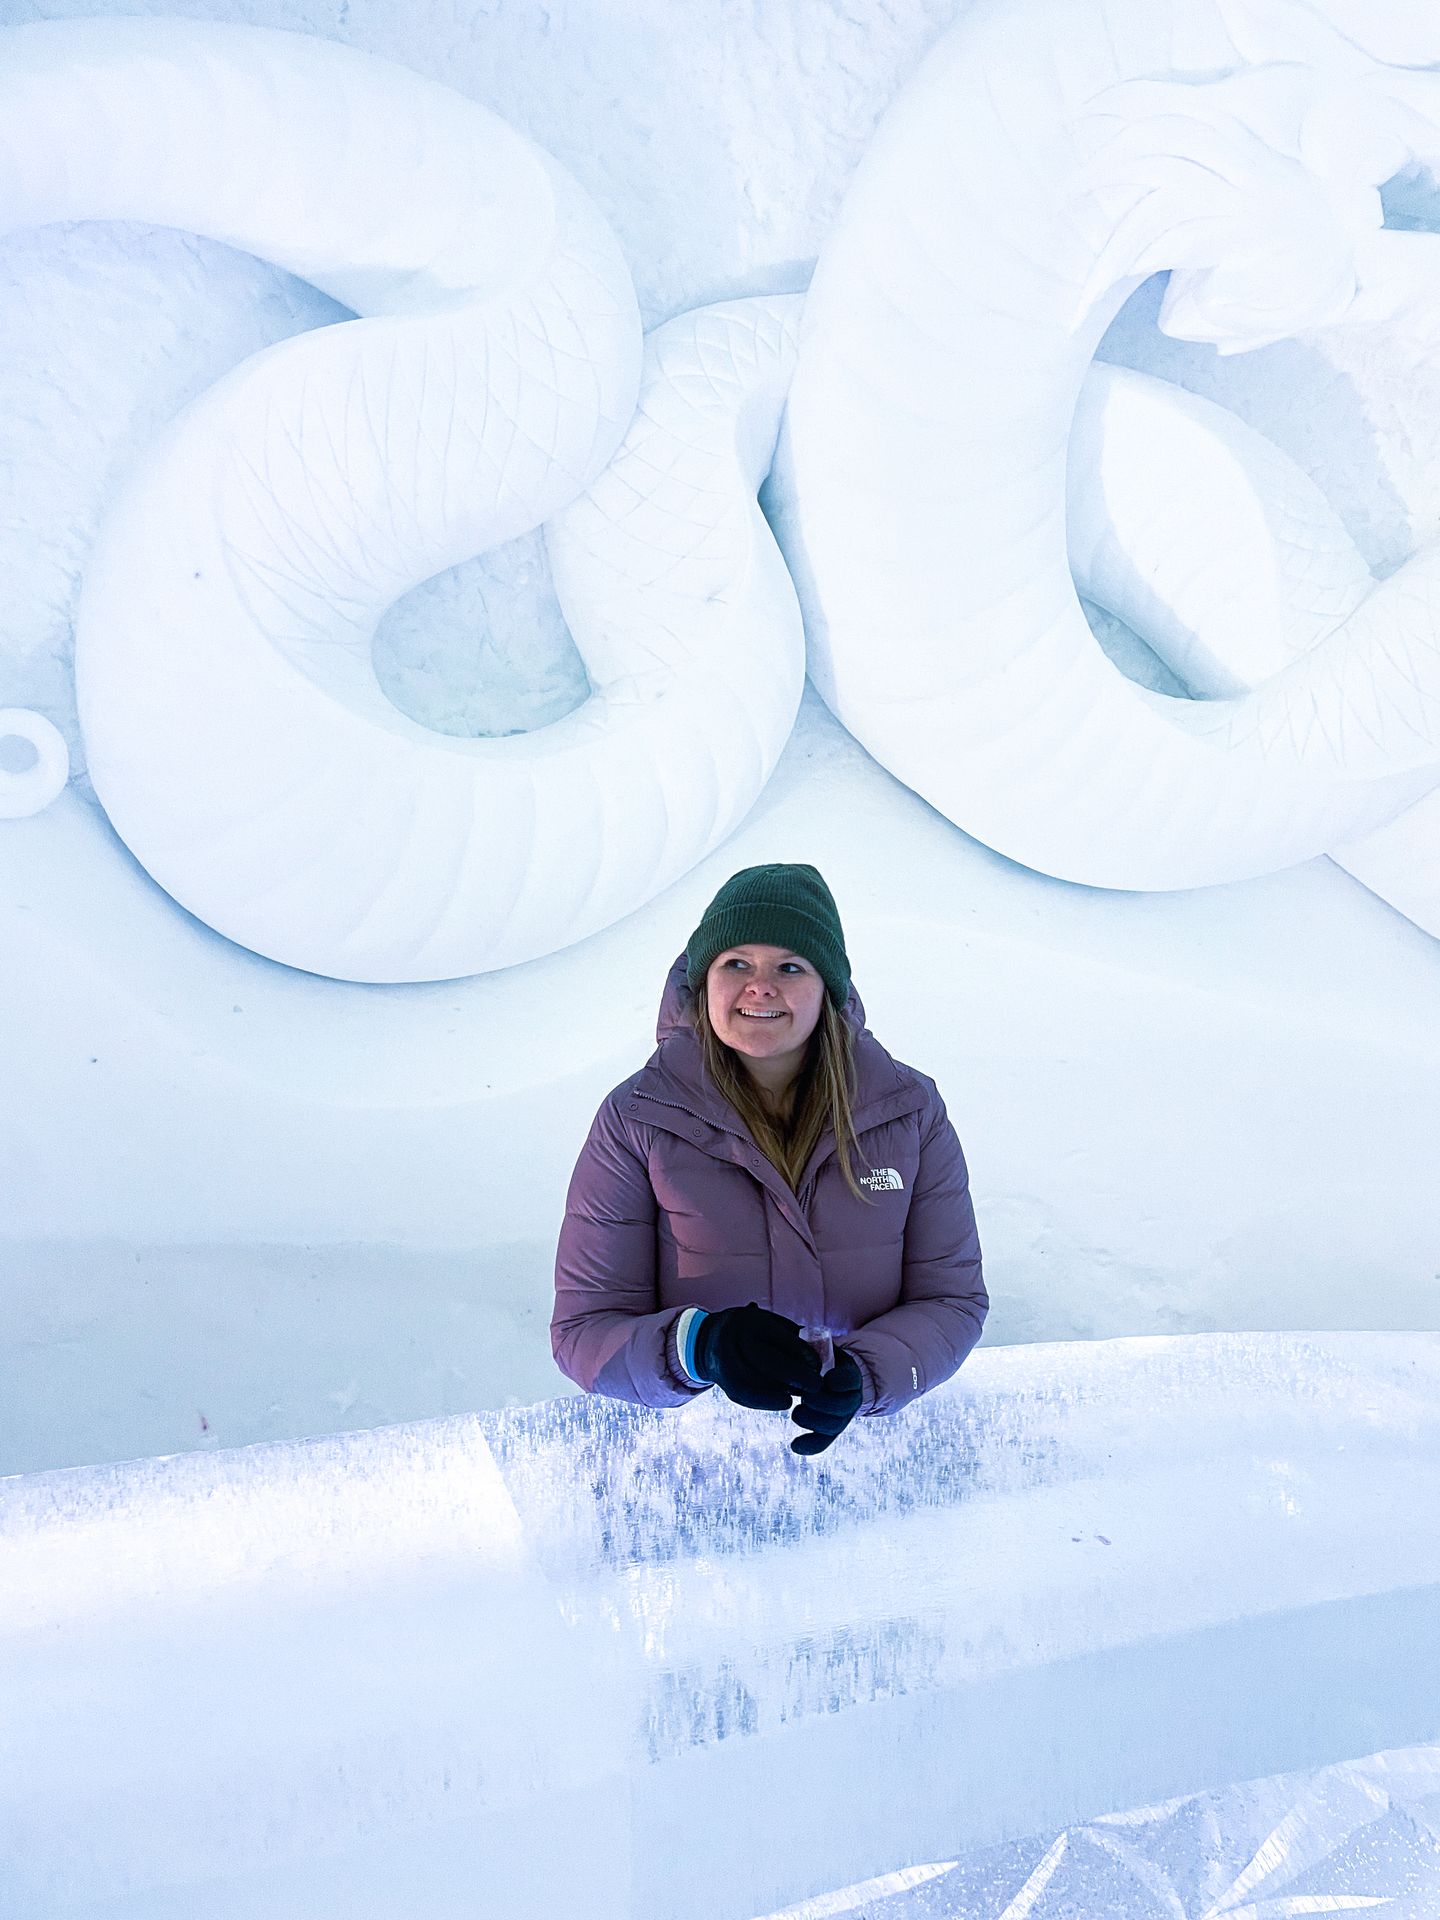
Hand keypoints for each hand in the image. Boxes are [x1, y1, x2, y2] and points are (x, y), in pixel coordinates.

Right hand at [691, 1302, 823, 1411]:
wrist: (708, 1340)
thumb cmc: (751, 1332)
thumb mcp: (768, 1324)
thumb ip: (790, 1337)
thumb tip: (818, 1358)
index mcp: (749, 1320)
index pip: (777, 1336)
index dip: (801, 1352)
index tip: (818, 1365)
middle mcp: (733, 1338)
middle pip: (765, 1359)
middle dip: (795, 1375)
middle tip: (816, 1385)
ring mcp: (724, 1360)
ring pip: (754, 1381)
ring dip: (781, 1390)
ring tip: (801, 1393)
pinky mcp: (722, 1380)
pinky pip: (744, 1394)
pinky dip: (767, 1400)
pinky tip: (784, 1401)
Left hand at [789, 1350, 863, 1454]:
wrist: (826, 1374)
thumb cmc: (815, 1357)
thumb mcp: (818, 1347)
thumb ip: (811, 1346)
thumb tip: (795, 1335)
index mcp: (849, 1374)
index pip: (850, 1380)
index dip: (838, 1381)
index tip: (827, 1378)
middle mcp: (850, 1396)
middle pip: (843, 1407)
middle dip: (821, 1402)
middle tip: (804, 1396)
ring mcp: (841, 1414)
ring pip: (834, 1425)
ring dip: (813, 1421)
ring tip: (796, 1413)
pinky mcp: (830, 1428)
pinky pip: (823, 1441)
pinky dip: (811, 1445)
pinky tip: (795, 1446)